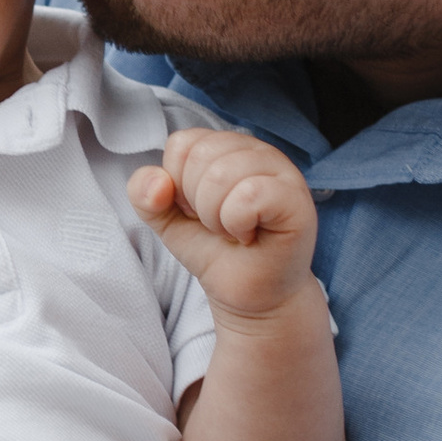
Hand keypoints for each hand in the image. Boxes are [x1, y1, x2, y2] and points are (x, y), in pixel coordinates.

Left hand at [132, 126, 322, 322]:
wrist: (249, 297)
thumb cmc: (216, 250)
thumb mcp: (167, 220)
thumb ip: (146, 195)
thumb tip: (157, 181)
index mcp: (227, 146)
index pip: (183, 143)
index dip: (178, 185)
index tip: (197, 212)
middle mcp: (256, 150)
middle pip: (200, 155)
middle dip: (196, 203)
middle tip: (218, 225)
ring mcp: (281, 171)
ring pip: (221, 174)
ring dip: (216, 217)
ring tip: (234, 231)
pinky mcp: (296, 199)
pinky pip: (249, 194)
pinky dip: (236, 223)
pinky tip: (250, 236)